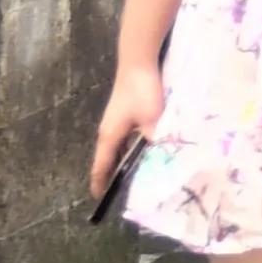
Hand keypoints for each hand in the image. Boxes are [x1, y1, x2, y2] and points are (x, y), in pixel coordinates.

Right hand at [86, 57, 158, 199]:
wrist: (138, 62)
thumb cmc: (142, 93)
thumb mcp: (152, 121)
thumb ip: (156, 142)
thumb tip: (162, 160)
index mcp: (109, 137)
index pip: (100, 166)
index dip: (99, 184)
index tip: (100, 200)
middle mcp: (108, 131)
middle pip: (107, 159)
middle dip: (113, 176)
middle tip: (124, 194)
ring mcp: (115, 121)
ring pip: (118, 148)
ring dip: (123, 162)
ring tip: (135, 177)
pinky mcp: (124, 113)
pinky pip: (125, 138)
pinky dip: (131, 149)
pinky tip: (145, 151)